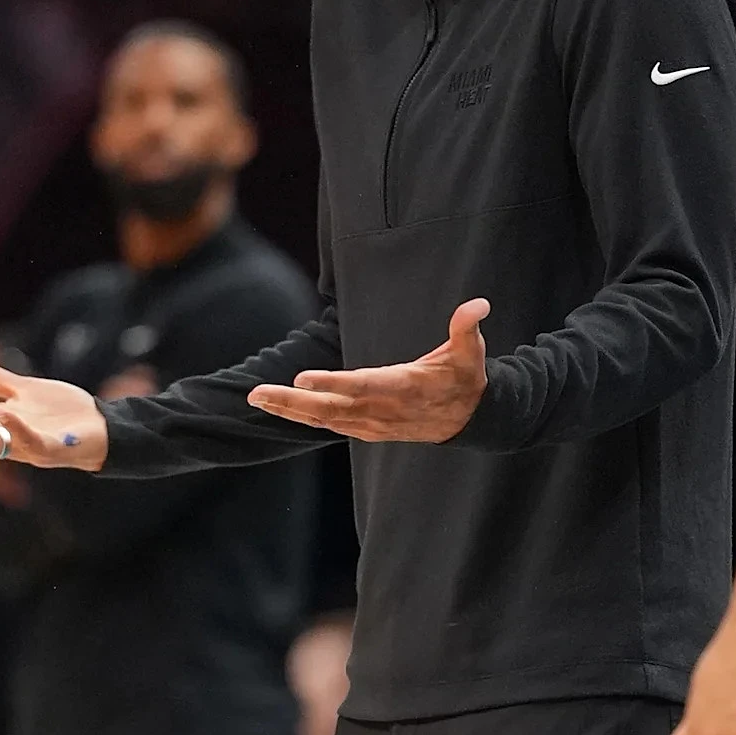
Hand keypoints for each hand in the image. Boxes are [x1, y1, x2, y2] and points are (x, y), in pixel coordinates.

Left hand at [246, 299, 489, 440]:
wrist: (470, 420)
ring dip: (288, 410)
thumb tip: (479, 305)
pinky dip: (303, 418)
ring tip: (257, 398)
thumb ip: (466, 327)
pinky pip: (329, 425)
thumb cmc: (465, 378)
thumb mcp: (470, 352)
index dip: (332, 384)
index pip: (362, 387)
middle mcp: (383, 410)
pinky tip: (280, 409)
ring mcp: (373, 423)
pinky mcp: (368, 430)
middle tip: (256, 393)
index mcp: (403, 387)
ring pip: (324, 419)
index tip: (301, 378)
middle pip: (330, 409)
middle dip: (291, 402)